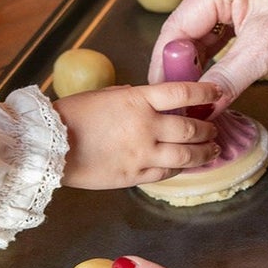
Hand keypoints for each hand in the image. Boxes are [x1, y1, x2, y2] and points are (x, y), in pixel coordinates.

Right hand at [57, 80, 221, 188]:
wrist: (49, 146)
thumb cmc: (72, 116)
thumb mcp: (107, 96)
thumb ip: (135, 99)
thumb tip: (154, 103)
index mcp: (137, 100)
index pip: (183, 92)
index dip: (205, 92)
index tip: (217, 92)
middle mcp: (145, 127)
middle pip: (192, 128)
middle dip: (208, 129)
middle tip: (214, 128)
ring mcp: (142, 154)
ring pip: (187, 156)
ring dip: (204, 152)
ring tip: (212, 150)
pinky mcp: (135, 176)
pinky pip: (167, 173)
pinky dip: (180, 168)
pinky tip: (185, 165)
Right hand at [147, 0, 267, 106]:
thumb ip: (226, 79)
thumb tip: (200, 106)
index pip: (179, 24)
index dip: (167, 62)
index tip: (160, 93)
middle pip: (190, 28)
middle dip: (183, 65)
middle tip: (175, 99)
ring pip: (207, 33)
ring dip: (201, 64)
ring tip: (191, 95)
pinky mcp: (256, 4)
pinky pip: (226, 33)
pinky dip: (219, 58)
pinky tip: (212, 80)